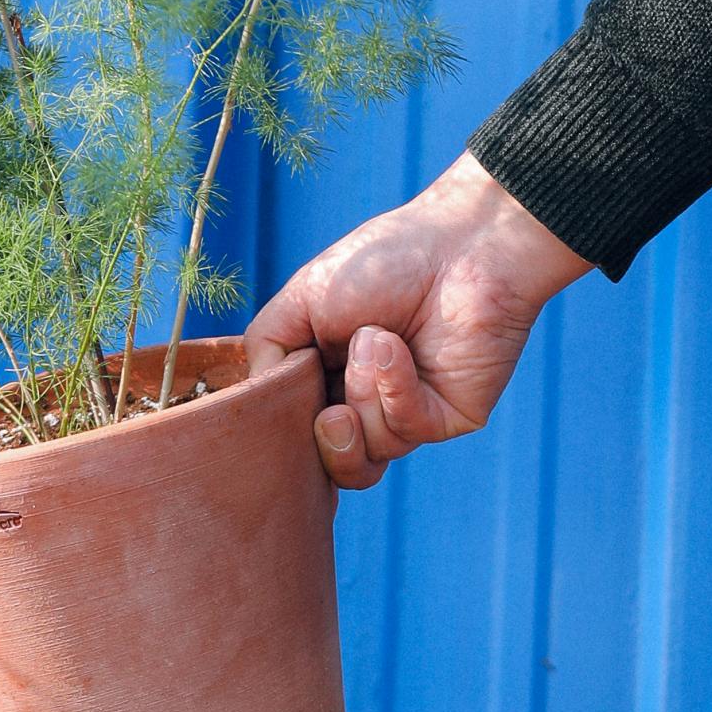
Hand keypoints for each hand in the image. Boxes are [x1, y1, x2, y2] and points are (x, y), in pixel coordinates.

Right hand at [245, 150, 590, 488]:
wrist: (457, 246)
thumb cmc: (382, 262)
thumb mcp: (300, 298)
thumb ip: (263, 350)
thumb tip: (254, 402)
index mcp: (327, 378)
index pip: (296, 434)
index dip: (284, 432)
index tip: (278, 402)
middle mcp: (365, 404)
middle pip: (330, 465)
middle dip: (323, 442)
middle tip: (328, 410)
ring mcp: (406, 416)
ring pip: (364, 457)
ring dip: (359, 394)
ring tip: (375, 341)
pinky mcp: (445, 420)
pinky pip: (403, 432)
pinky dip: (391, 388)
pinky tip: (396, 347)